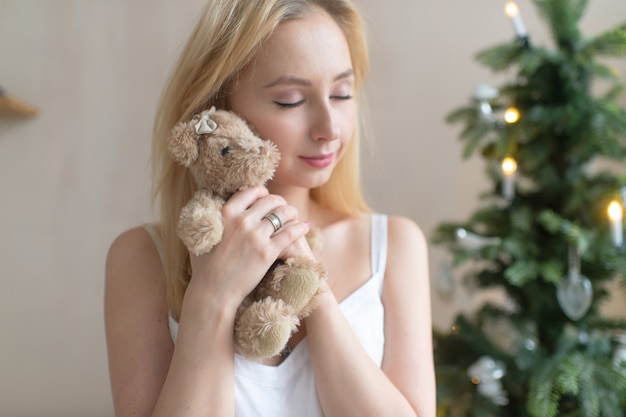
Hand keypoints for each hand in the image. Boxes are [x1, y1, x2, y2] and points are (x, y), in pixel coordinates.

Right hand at [187, 186, 309, 306]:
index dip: (262, 192)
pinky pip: (290, 233)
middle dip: (279, 202)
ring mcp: (256, 236)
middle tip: (283, 207)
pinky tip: (305, 227)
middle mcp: (242, 221)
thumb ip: (212, 218)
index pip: (251, 192)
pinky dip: (300, 228)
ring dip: (291, 212)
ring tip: (294, 215)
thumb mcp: (203, 235)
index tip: (266, 196)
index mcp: (226, 213)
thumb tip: (212, 203)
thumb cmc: (205, 267)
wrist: (214, 292)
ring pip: (283, 214)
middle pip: (270, 201)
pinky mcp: (268, 252)